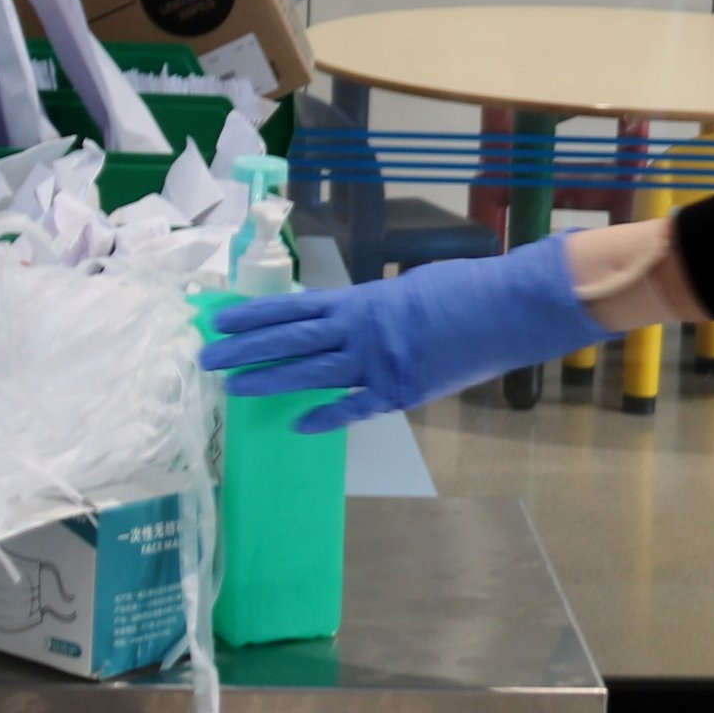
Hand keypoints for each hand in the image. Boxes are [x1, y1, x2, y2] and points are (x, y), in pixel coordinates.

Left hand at [202, 240, 613, 430]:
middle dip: (245, 351)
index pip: (293, 307)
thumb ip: (373, 308)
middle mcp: (360, 332)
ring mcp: (378, 365)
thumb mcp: (408, 287)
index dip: (254, 315)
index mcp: (361, 300)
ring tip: (233, 389)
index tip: (219, 320)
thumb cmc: (464, 287)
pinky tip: (297, 425)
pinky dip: (327, 417)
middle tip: (206, 360)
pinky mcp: (401, 392)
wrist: (507, 309)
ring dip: (270, 382)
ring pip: (311, 375)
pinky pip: (355, 408)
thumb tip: (349, 321)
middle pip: (290, 342)